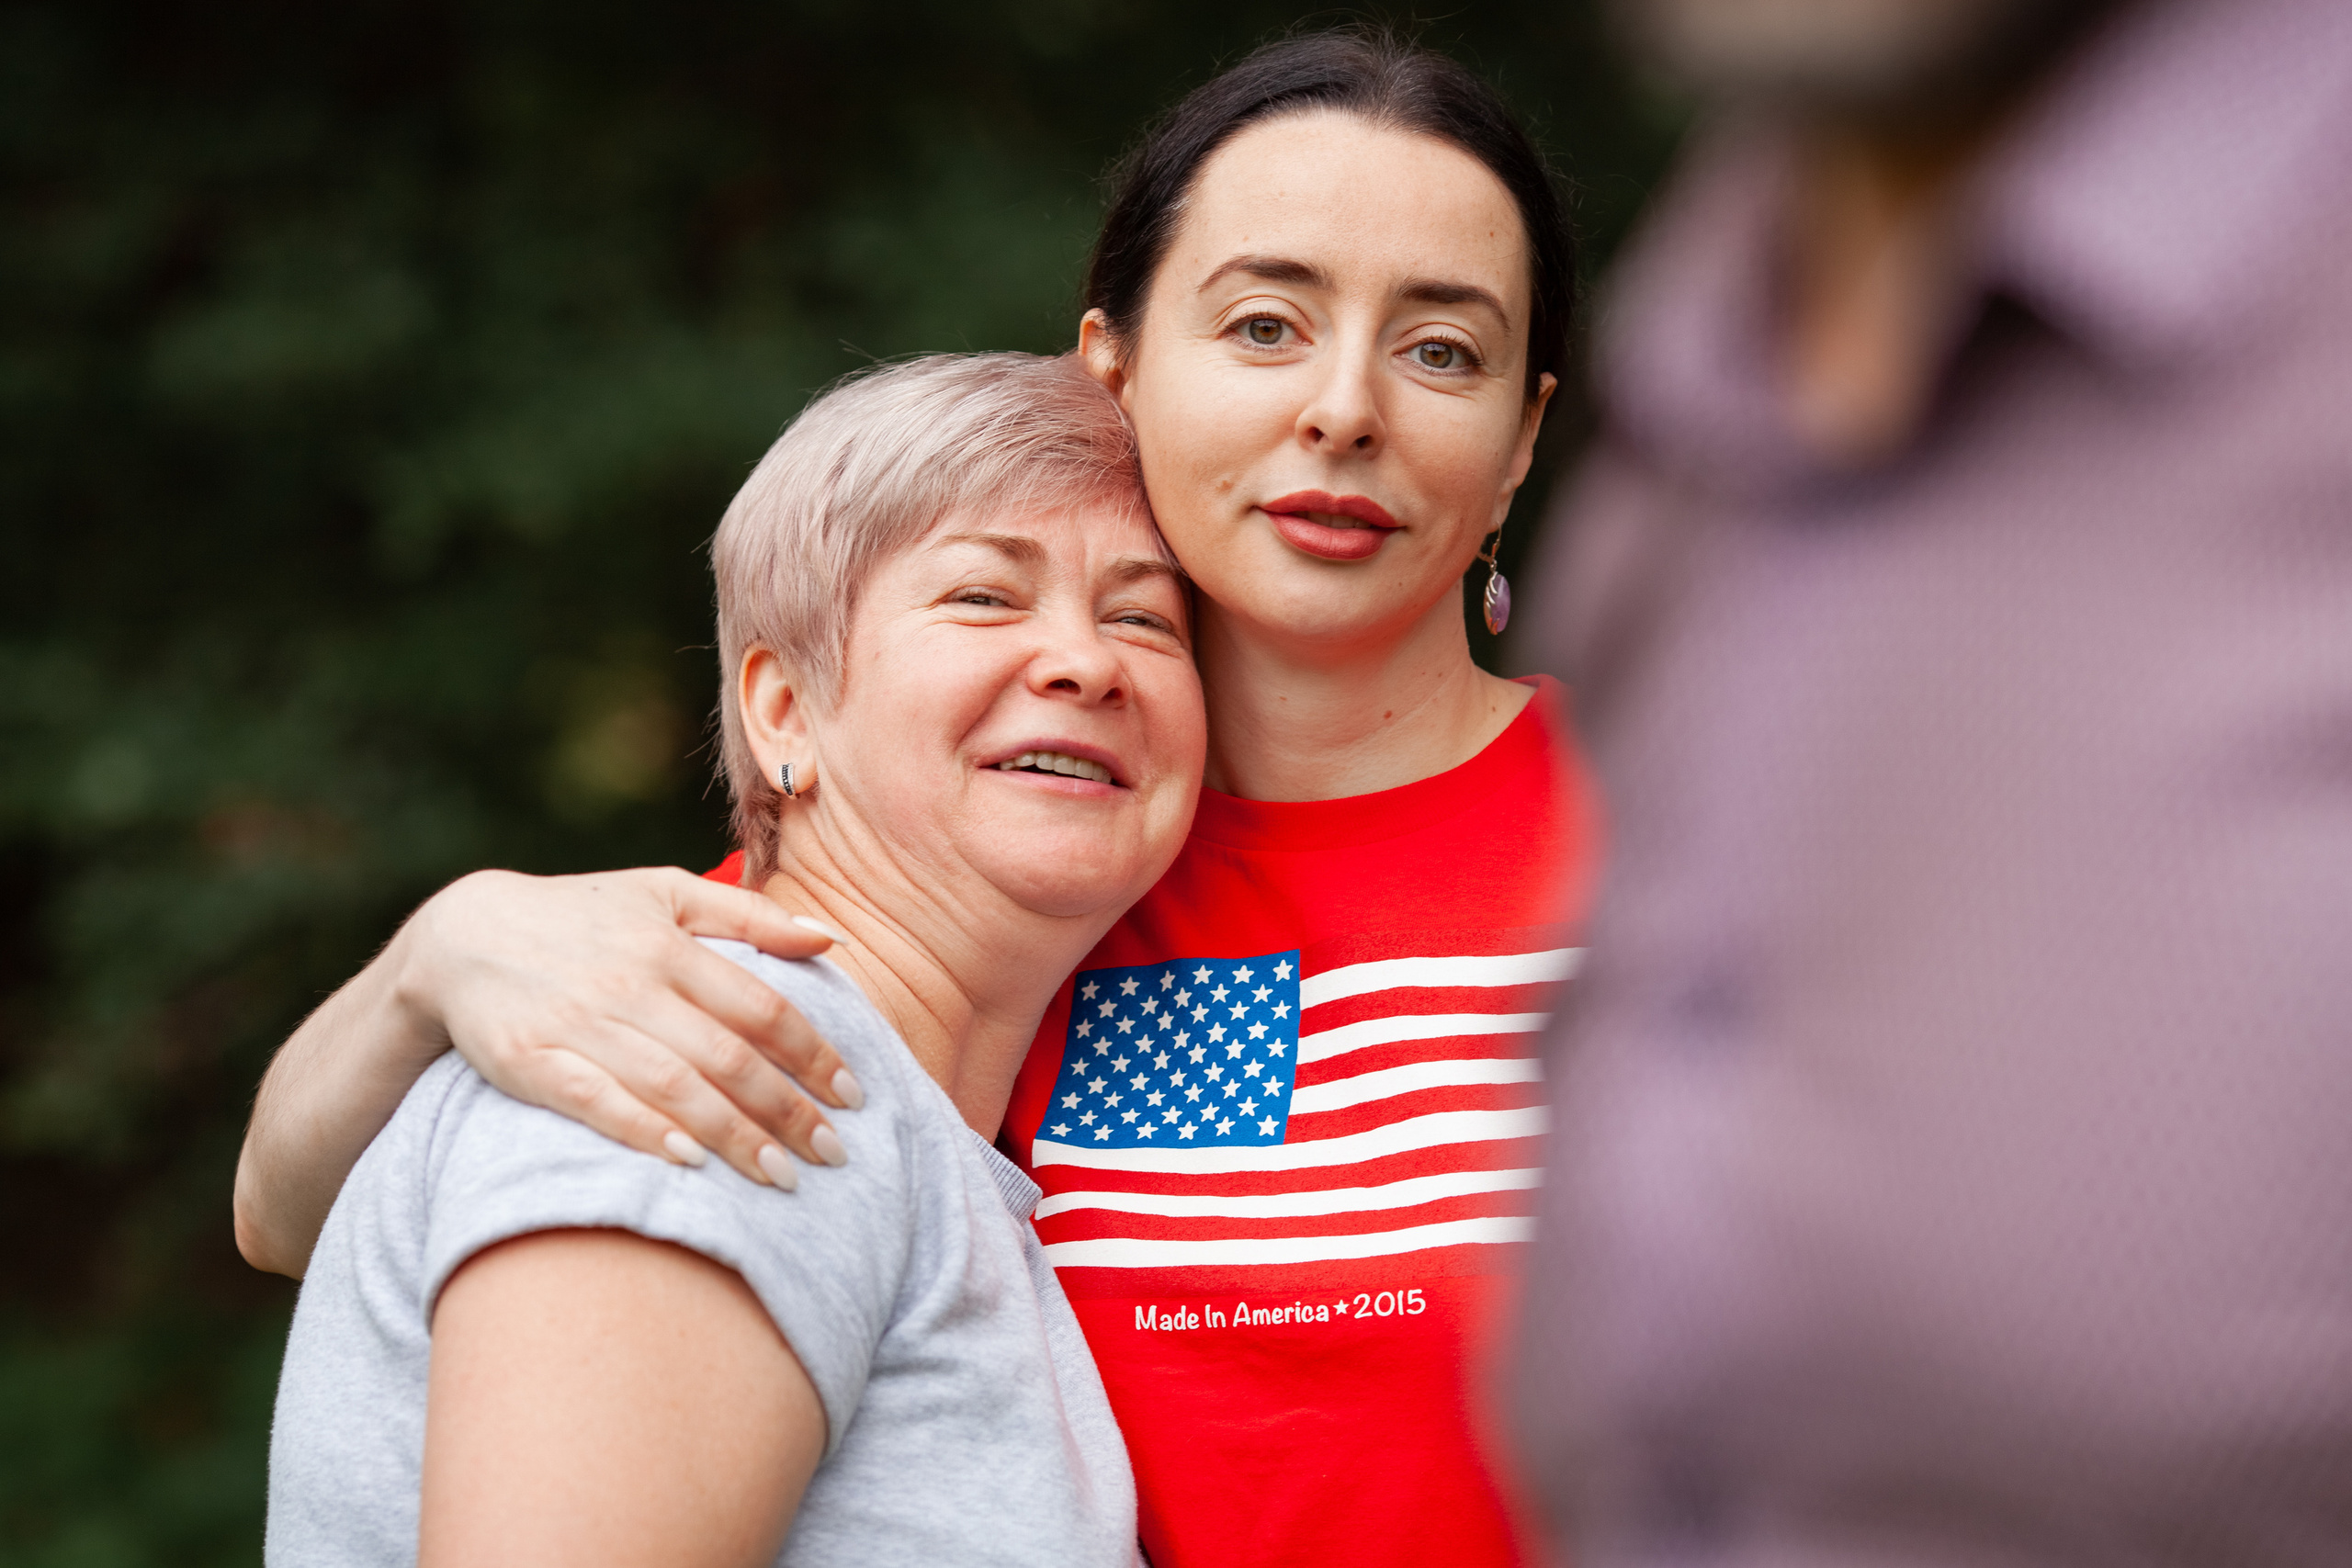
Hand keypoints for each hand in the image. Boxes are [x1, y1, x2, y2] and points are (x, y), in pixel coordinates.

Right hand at [393, 867, 860, 1187]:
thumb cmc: (583, 916)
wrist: (462, 935)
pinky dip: (647, 1133)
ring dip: (733, 1136)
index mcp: (670, 944)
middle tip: (832, 1155)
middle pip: (727, 1056)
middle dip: (786, 1110)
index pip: (761, 1007)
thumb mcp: (664, 893)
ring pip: (674, 1086)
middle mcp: (631, 985)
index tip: (855, 1095)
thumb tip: (831, 940)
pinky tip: (692, 1164)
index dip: (814, 1054)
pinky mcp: (532, 1062)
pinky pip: (598, 1104)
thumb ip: (749, 915)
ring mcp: (580, 1025)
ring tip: (782, 1177)